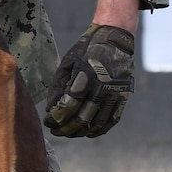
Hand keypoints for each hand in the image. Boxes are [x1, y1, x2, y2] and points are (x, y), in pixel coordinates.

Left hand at [44, 23, 135, 137]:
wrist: (115, 39)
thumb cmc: (86, 50)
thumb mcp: (67, 63)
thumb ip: (58, 87)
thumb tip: (51, 110)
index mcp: (84, 77)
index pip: (67, 106)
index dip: (55, 118)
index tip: (47, 121)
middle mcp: (101, 88)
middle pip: (81, 119)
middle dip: (64, 129)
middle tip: (54, 131)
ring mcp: (114, 94)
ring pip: (96, 123)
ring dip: (80, 132)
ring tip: (68, 132)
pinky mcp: (123, 96)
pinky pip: (112, 120)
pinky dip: (99, 130)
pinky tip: (88, 133)